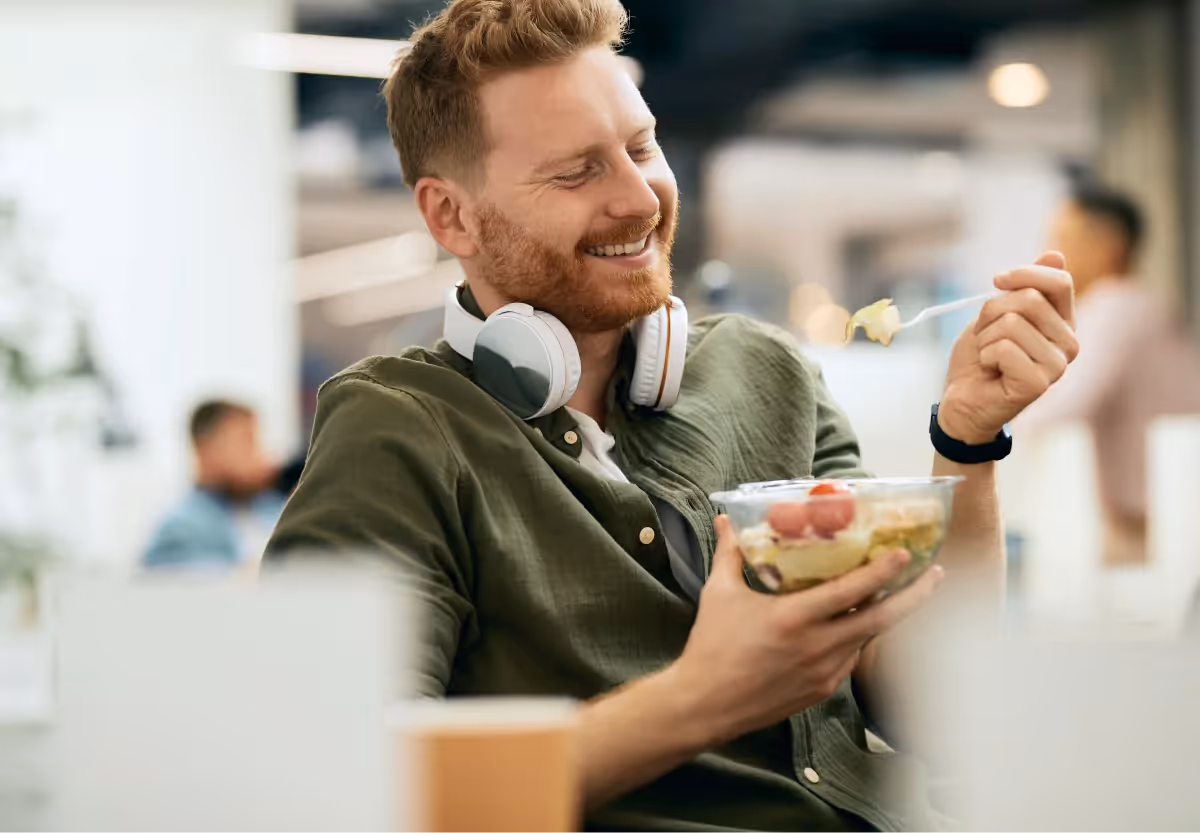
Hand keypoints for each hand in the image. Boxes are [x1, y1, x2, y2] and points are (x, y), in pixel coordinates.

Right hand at [669, 516, 943, 744]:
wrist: (704, 705)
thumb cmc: (711, 646)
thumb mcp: (719, 594)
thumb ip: (730, 554)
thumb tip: (725, 522)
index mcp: (794, 619)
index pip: (850, 591)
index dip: (882, 571)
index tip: (905, 554)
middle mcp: (817, 647)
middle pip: (881, 620)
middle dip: (914, 597)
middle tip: (936, 575)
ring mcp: (823, 673)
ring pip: (867, 640)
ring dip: (886, 617)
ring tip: (901, 594)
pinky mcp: (821, 691)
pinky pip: (850, 659)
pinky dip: (859, 639)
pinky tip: (858, 625)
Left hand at [940, 252, 1079, 443]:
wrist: (961, 400)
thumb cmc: (979, 358)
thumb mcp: (997, 314)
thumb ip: (1025, 288)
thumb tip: (1056, 254)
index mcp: (1062, 323)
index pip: (1059, 281)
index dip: (1024, 273)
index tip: (997, 281)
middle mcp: (1069, 344)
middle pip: (1029, 299)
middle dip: (991, 312)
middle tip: (985, 336)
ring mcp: (1057, 366)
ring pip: (1012, 322)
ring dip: (985, 337)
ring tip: (987, 356)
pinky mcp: (1038, 384)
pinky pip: (1003, 348)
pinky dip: (984, 355)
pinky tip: (989, 371)